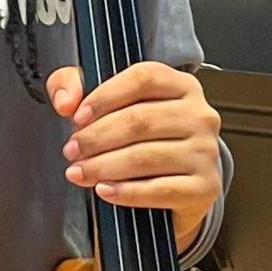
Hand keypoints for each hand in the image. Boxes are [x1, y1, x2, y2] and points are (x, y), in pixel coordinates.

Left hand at [47, 62, 223, 250]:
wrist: (178, 189)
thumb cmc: (144, 141)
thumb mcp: (110, 105)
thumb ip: (76, 87)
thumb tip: (65, 100)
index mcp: (183, 86)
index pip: (143, 78)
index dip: (105, 96)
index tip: (77, 116)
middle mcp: (200, 115)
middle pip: (141, 119)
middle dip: (97, 137)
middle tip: (72, 151)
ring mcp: (206, 152)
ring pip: (146, 156)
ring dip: (104, 166)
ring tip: (79, 172)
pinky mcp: (205, 187)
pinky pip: (159, 190)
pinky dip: (126, 192)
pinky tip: (104, 190)